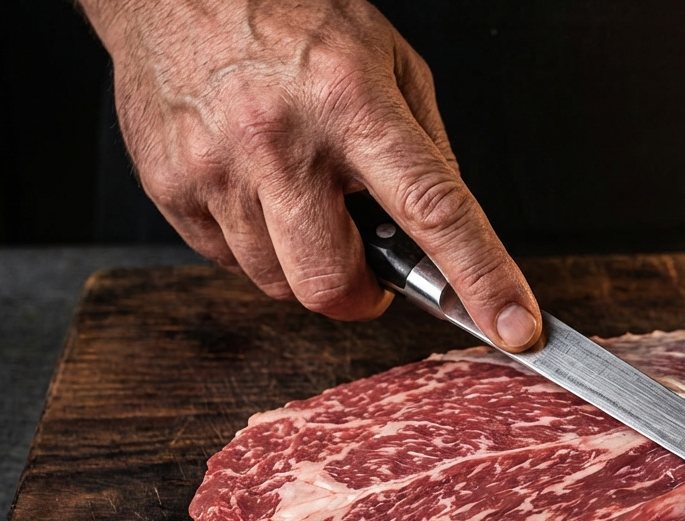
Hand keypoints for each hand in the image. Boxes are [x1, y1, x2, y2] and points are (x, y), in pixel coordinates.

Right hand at [79, 0, 540, 349]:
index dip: (480, 277)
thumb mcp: (386, 58)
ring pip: (278, 282)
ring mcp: (217, 168)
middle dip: (361, 291)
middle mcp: (281, 139)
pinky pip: (227, 261)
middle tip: (367, 258)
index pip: (433, 209)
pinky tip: (255, 187)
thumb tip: (449, 230)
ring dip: (303, 261)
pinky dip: (254, 243)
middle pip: (333, 282)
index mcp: (351, 101)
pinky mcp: (171, 188)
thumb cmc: (286, 12)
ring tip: (298, 195)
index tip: (513, 325)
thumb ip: (425, 147)